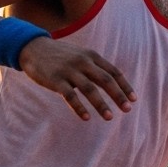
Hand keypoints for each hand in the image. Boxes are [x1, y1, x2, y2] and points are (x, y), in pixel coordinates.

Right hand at [17, 37, 136, 120]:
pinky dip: (79, 107)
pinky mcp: (55, 79)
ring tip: (109, 117)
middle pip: (105, 80)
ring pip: (89, 89)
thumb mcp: (81, 55)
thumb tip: (114, 82)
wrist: (33, 48)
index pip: (113, 72)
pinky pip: (70, 96)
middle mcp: (83, 62)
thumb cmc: (61, 55)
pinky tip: (86, 118)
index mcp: (92, 56)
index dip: (124, 86)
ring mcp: (69, 70)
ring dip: (101, 104)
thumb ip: (96, 67)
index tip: (133, 100)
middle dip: (118, 95)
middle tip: (127, 110)